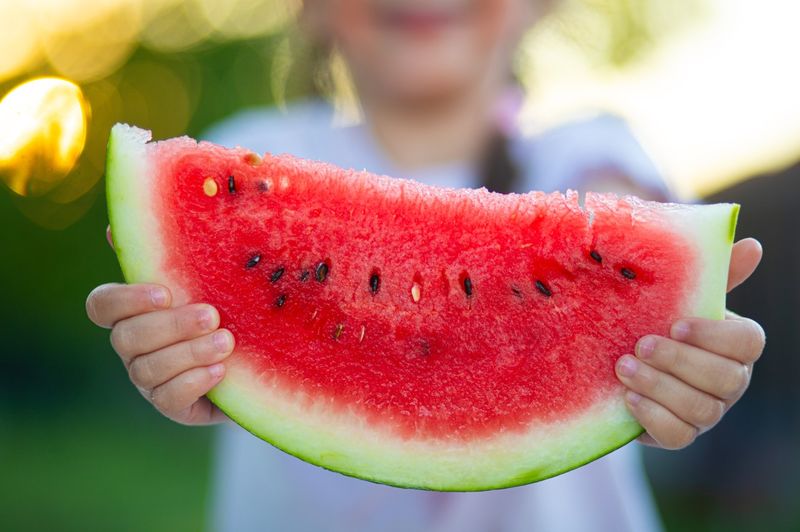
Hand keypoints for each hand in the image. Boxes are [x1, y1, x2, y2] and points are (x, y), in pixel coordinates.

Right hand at [86, 227, 232, 424]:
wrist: (259, 356)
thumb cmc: (226, 308)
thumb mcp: (208, 278)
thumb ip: (168, 256)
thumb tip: (116, 228)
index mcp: (134, 312)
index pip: (101, 305)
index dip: (125, 300)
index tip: (166, 292)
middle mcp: (134, 347)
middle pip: (126, 338)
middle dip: (170, 326)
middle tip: (212, 315)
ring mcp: (150, 379)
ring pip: (147, 370)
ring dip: (189, 353)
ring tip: (226, 341)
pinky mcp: (173, 406)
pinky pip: (169, 399)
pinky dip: (194, 382)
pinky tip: (221, 370)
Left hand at [616, 238, 764, 448]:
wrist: (619, 361)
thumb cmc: (658, 324)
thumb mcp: (680, 297)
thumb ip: (713, 274)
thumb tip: (753, 245)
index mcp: (734, 346)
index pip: (748, 342)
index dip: (714, 335)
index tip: (676, 323)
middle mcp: (729, 382)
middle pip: (725, 379)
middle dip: (679, 361)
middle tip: (641, 344)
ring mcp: (707, 413)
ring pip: (700, 408)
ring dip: (659, 386)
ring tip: (623, 366)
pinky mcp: (679, 435)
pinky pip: (678, 436)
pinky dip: (652, 415)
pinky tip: (627, 396)